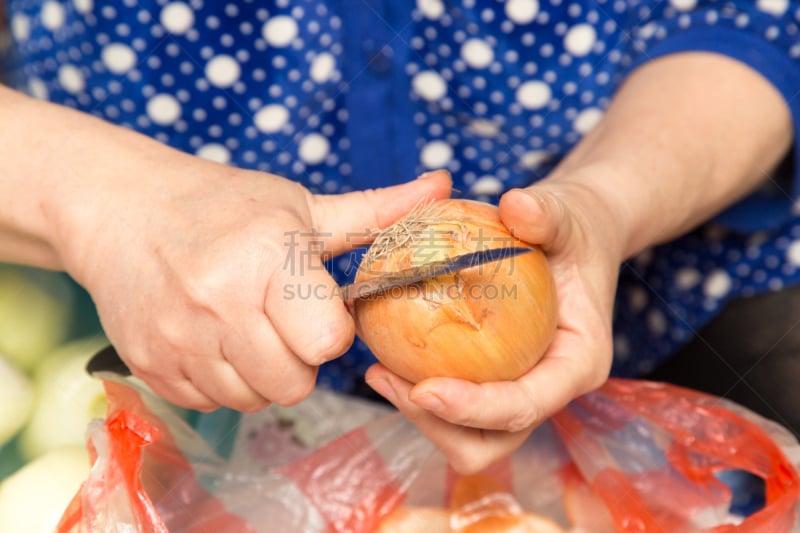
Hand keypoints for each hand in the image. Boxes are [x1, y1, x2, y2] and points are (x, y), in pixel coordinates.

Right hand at [61, 148, 451, 411]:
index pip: (328, 343)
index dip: (332, 332)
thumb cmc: (221, 205)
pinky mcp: (150, 364)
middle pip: (293, 384)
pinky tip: (213, 338)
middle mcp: (220, 302)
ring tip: (246, 327)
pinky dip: (221, 380)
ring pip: (252, 400)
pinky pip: (210, 403)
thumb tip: (444, 188)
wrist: (121, 208)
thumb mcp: (301, 204)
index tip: (318, 309)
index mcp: (268, 257)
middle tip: (282, 321)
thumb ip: (376, 212)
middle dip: (299, 360)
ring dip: (260, 373)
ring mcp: (179, 338)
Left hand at [366, 174, 622, 472]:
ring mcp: (522, 391)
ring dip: (421, 417)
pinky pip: (455, 408)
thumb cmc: (574, 229)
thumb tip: (516, 205)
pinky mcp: (496, 381)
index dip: (475, 408)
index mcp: (578, 362)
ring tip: (378, 372)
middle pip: (493, 441)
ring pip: (468, 436)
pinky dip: (418, 396)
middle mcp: (550, 388)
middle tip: (387, 378)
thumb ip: (546, 213)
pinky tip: (385, 359)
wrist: (576, 236)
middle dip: (438, 425)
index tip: (424, 389)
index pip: (527, 405)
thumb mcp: (565, 214)